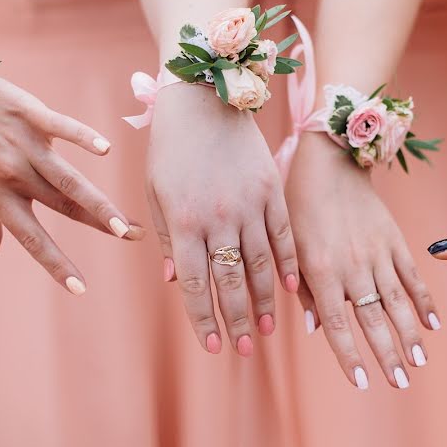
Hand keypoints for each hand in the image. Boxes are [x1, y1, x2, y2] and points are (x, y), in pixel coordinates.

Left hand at [0, 76, 140, 293]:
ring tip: (126, 222)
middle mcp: (12, 174)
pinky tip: (104, 150)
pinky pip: (62, 128)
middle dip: (101, 225)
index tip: (81, 288)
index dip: (56, 265)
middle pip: (65, 206)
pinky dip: (83, 138)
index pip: (32, 239)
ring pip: (69, 179)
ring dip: (100, 203)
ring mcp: (22, 144)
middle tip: (134, 237)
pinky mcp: (30, 113)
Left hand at [145, 83, 298, 355]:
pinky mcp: (272, 190)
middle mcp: (220, 218)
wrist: (205, 97)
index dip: (202, 317)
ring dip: (265, 302)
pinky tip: (289, 290)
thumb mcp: (156, 191)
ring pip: (262, 265)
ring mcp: (250, 204)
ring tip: (267, 330)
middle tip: (244, 349)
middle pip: (232, 282)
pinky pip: (283, 236)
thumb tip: (174, 280)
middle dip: (237, 320)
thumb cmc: (171, 146)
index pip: (194, 283)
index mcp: (184, 221)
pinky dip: (287, 265)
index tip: (211, 345)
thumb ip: (167, 237)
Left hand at [286, 133, 437, 389]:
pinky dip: (424, 299)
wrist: (330, 162)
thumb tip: (314, 329)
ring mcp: (378, 253)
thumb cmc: (301, 206)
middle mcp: (353, 266)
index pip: (338, 324)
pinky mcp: (395, 239)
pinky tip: (433, 323)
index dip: (350, 355)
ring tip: (420, 362)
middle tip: (400, 382)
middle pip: (373, 319)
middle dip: (387, 354)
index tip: (363, 382)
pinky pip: (412, 274)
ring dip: (410, 334)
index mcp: (323, 270)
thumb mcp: (291, 247)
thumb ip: (304, 289)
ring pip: (397, 302)